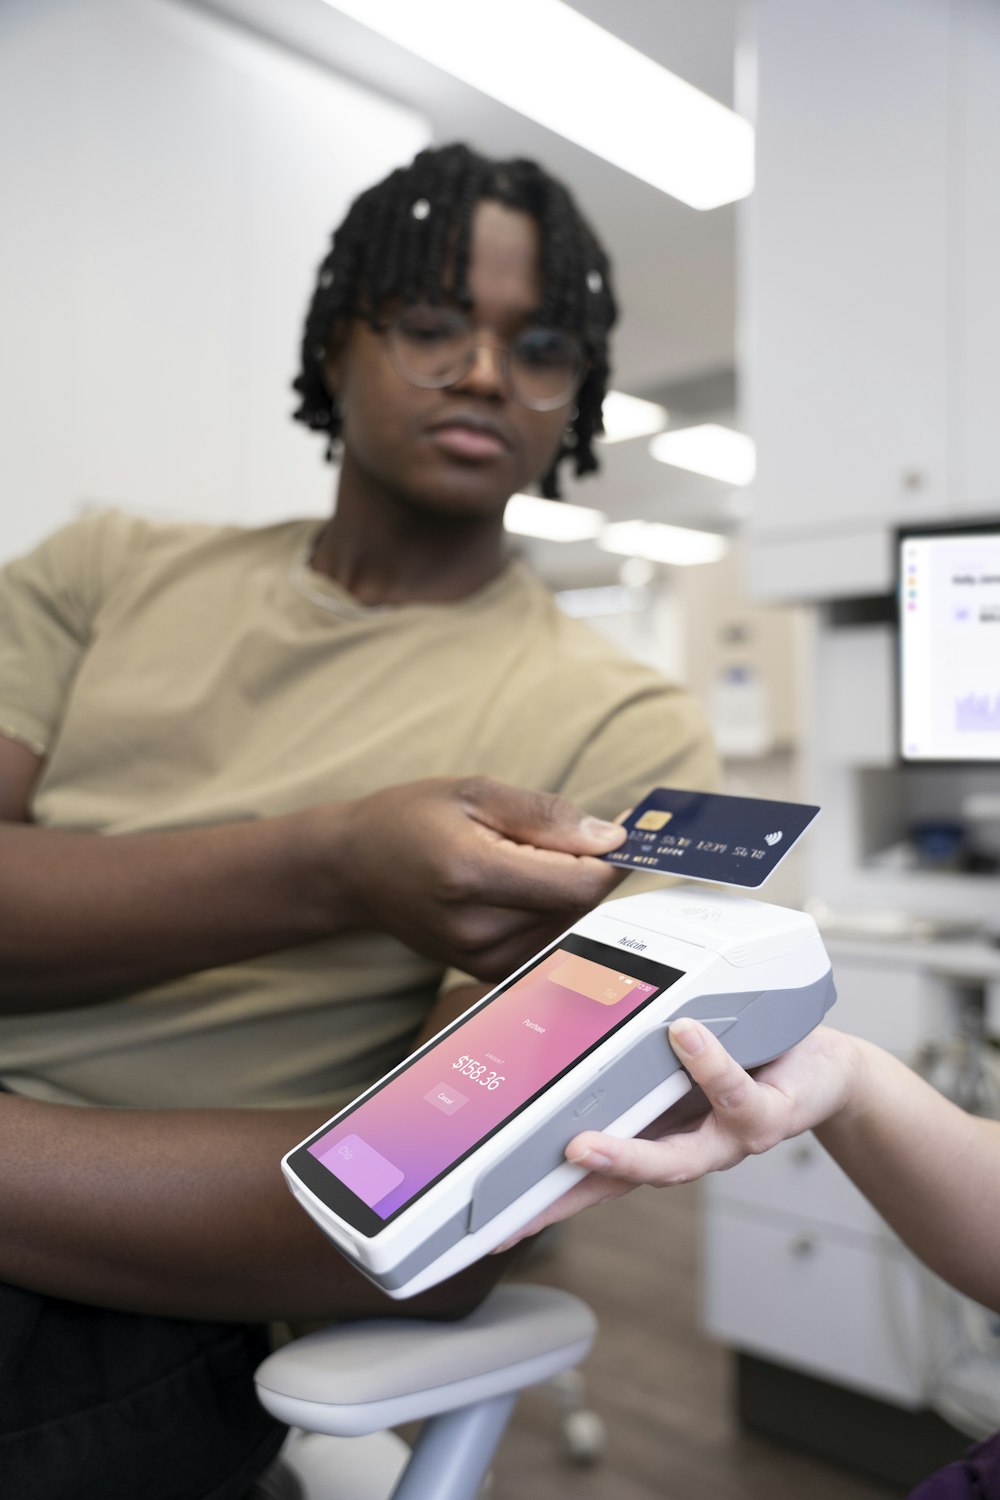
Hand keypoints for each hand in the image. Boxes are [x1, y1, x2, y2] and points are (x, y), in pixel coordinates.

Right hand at [334, 775, 627, 978]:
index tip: (622, 833)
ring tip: (523, 860)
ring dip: (567, 892)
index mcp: (472, 875)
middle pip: (579, 907)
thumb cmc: (410, 819)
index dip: (612, 859)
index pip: (580, 884)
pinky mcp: (485, 972)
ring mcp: (480, 958)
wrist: (354, 869)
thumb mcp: (475, 792)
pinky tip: (518, 887)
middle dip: (586, 870)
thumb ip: (546, 815)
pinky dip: (549, 911)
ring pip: (568, 926)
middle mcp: (477, 928)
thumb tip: (612, 838)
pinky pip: (547, 941)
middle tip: (559, 838)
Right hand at [495, 1021, 863, 1248]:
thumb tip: (560, 1028)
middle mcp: (682, 1150)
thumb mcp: (671, 1058)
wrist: (823, 1071)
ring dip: (628, 1155)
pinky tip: (684, 1036)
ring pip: (675, 1161)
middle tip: (518, 1214)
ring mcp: (722, 1142)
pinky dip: (706, 1063)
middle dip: (565, 1201)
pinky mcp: (764, 1118)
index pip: (588, 1178)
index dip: (542, 1205)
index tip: (496, 1227)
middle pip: (617, 1187)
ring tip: (584, 1146)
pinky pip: (732, 1091)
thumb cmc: (745, 1062)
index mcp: (651, 1135)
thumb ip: (624, 1056)